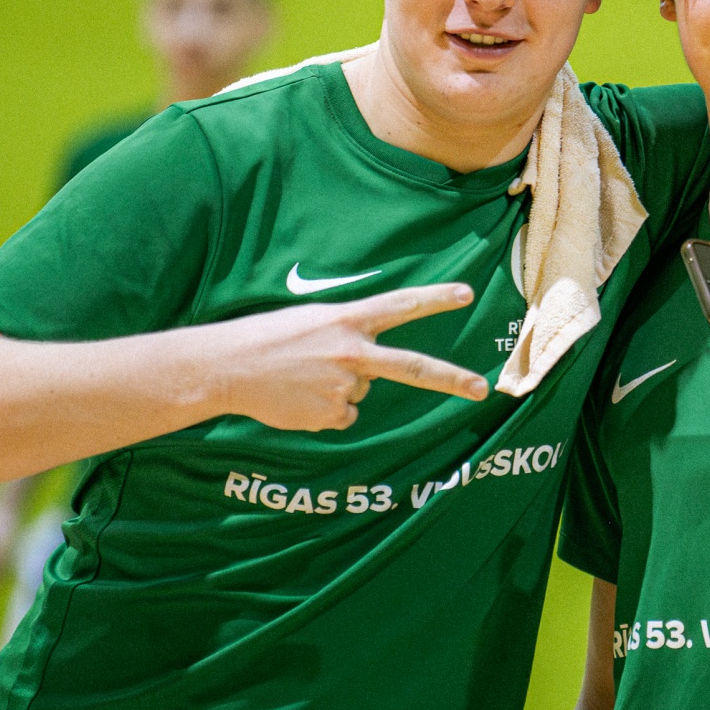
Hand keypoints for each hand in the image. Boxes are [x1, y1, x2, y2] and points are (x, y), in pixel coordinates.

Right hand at [216, 283, 488, 431]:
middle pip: (412, 366)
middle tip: (482, 389)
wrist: (227, 367)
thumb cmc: (269, 339)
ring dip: (338, 388)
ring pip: (361, 391)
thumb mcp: (313, 322)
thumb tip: (371, 374)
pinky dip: (325, 410)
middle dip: (451, 379)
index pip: (400, 305)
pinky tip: (298, 397)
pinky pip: (342, 415)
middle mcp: (352, 351)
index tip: (467, 294)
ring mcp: (344, 385)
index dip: (435, 300)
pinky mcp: (331, 414)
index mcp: (346, 319)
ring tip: (302, 377)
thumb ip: (349, 337)